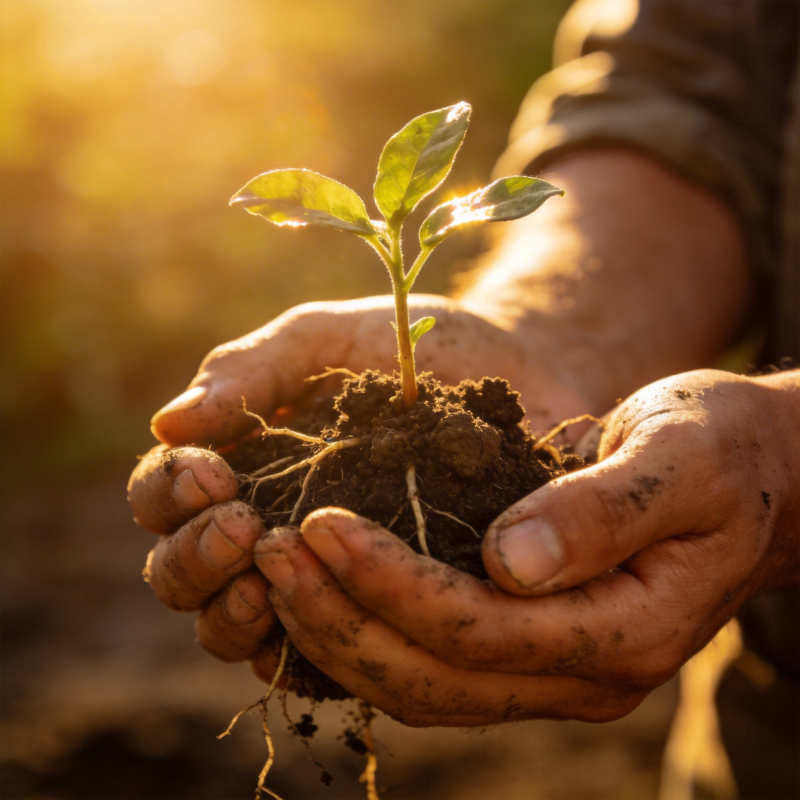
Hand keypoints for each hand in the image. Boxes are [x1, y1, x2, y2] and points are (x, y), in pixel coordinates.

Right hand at [128, 294, 595, 666]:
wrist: (516, 371)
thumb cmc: (412, 350)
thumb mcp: (328, 339)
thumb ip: (252, 369)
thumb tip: (166, 423)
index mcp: (242, 466)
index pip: (165, 498)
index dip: (170, 494)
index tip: (213, 472)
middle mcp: (265, 530)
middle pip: (184, 575)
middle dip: (194, 558)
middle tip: (241, 525)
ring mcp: (318, 579)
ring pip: (236, 630)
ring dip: (233, 615)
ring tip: (269, 575)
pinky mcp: (376, 610)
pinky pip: (320, 657)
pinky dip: (304, 650)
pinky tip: (331, 620)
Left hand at [249, 369, 798, 724]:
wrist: (748, 476)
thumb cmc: (719, 449)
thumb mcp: (678, 456)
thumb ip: (604, 510)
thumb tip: (512, 559)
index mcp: (629, 629)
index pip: (482, 628)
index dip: (391, 581)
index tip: (318, 523)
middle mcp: (588, 674)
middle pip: (438, 675)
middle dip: (342, 616)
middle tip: (267, 550)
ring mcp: (557, 673)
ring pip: (426, 686)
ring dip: (340, 634)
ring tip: (274, 570)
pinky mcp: (532, 651)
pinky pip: (434, 669)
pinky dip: (367, 638)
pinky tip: (319, 593)